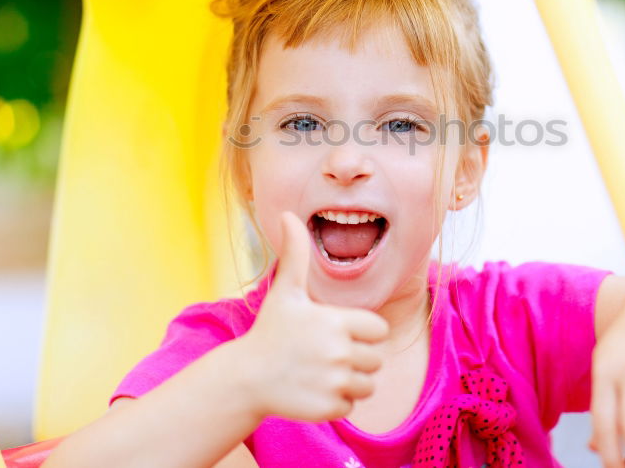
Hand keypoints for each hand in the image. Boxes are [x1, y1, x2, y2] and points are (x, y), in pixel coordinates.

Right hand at [237, 211, 389, 422]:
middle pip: (376, 360)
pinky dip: (336, 402)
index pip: (379, 330)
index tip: (338, 333)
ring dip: (349, 382)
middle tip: (325, 355)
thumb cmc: (271, 330)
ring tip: (320, 372)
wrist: (245, 378)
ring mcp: (334, 381)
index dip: (362, 332)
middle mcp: (339, 351)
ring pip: (368, 385)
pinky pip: (351, 407)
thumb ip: (296, 254)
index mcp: (337, 321)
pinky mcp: (328, 408)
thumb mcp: (285, 291)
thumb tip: (289, 215)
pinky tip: (313, 391)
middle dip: (356, 359)